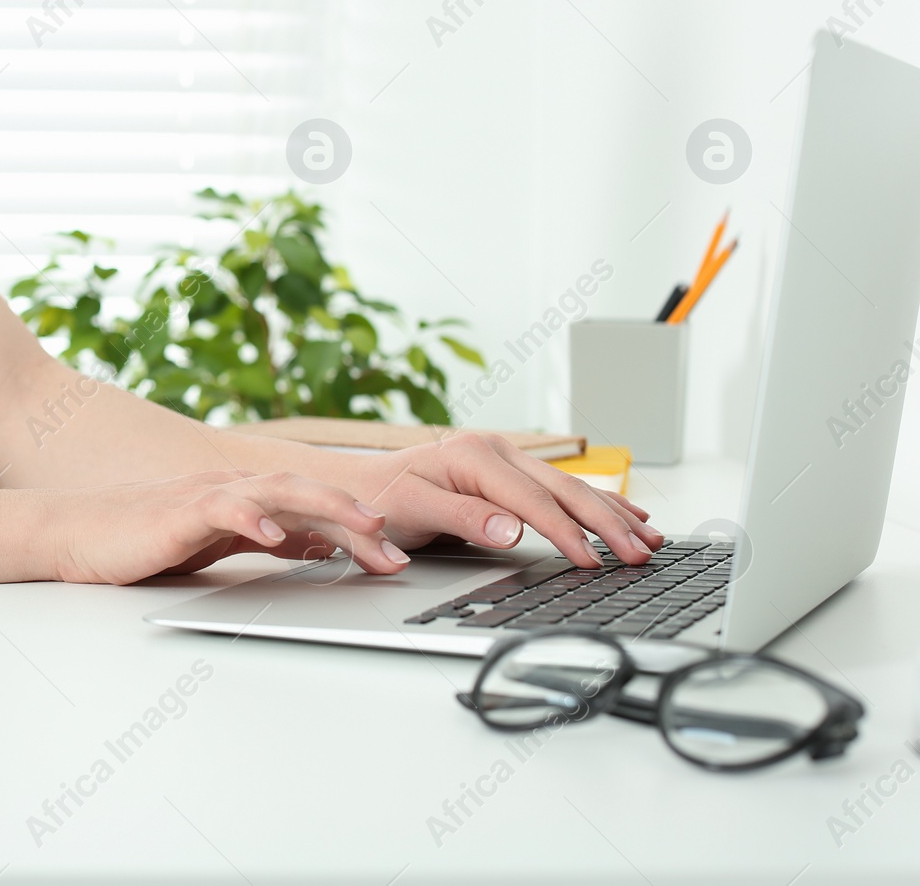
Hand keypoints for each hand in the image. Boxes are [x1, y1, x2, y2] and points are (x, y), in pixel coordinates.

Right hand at [46, 469, 399, 584]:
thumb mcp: (213, 544)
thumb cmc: (136, 541)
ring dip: (326, 509)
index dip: (356, 530)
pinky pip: (223, 509)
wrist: (71, 533)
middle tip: (396, 553)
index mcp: (242, 500)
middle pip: (308, 494)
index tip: (393, 559)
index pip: (311, 509)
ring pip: (278, 491)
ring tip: (362, 528)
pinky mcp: (178, 513)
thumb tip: (311, 544)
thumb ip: (262, 539)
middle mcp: (231, 489)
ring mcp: (206, 497)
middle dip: (357, 521)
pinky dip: (254, 519)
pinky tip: (277, 536)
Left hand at [347, 432, 662, 568]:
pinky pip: (560, 488)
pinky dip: (596, 503)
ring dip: (612, 513)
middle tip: (640, 554)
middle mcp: (494, 450)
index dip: (566, 533)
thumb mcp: (412, 509)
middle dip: (606, 524)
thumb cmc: (380, 497)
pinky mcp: (508, 471)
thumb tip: (511, 530)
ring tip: (650, 537)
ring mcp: (504, 458)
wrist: (361, 484)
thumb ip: (462, 518)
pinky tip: (626, 514)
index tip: (594, 560)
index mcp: (472, 456)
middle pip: (563, 490)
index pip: (532, 501)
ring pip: (570, 487)